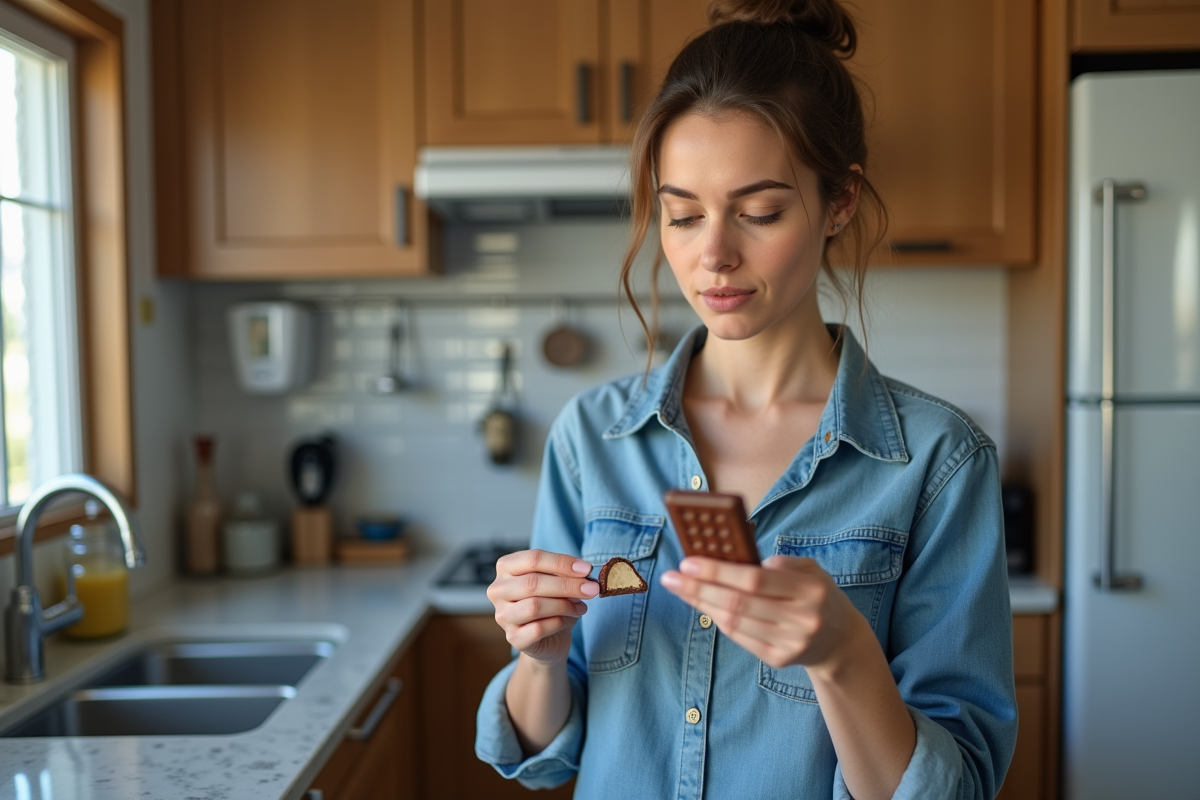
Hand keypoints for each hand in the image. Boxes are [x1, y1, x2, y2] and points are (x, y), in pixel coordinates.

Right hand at [487, 549, 598, 665]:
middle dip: (567, 585)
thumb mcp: (558, 581)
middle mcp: (498, 590)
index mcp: (506, 567)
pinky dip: (559, 623)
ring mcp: (502, 615)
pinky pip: (539, 628)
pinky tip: (569, 620)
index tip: (587, 569)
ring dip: (565, 605)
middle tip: (592, 589)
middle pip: (533, 582)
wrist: (548, 638)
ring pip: (535, 606)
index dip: (562, 562)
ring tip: (581, 607)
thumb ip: (566, 574)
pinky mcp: (513, 638)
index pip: (533, 558)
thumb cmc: (551, 602)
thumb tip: (584, 573)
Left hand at [660, 554, 868, 676]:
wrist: (839, 640)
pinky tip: (703, 606)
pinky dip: (717, 620)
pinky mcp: (779, 660)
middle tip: (671, 577)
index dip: (718, 571)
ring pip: (734, 622)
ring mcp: (791, 643)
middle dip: (699, 589)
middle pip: (738, 603)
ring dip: (702, 604)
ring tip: (681, 589)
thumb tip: (736, 561)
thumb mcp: (809, 569)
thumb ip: (778, 563)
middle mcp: (802, 618)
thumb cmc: (816, 594)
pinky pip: (739, 637)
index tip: (689, 562)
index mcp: (810, 589)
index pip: (755, 580)